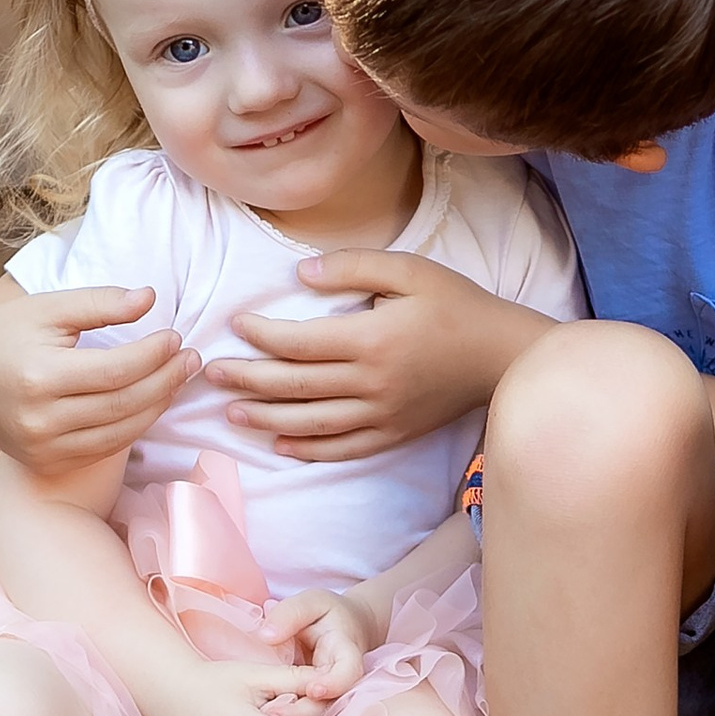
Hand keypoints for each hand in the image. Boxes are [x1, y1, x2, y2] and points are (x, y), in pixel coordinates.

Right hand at [0, 279, 198, 473]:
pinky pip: (105, 448)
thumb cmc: (11, 329)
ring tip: (180, 377)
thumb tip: (150, 298)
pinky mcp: (46, 462)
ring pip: (120, 432)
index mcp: (38, 377)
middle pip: (123, 404)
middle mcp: (39, 420)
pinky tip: (153, 401)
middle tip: (192, 358)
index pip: (116, 370)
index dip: (153, 354)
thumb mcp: (49, 306)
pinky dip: (135, 426)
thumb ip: (99, 302)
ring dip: (159, 405)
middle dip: (166, 380)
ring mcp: (42, 447)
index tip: (175, 335)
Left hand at [205, 252, 554, 461]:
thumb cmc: (456, 304)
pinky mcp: (393, 433)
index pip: (299, 342)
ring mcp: (382, 414)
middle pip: (295, 385)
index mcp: (372, 339)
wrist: (503, 355)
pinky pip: (342, 448)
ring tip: (232, 411)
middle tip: (212, 372)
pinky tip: (279, 444)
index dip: (262, 334)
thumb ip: (352, 266)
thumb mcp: (409, 269)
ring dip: (265, 418)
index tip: (237, 323)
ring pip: (310, 423)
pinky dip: (307, 449)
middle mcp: (371, 383)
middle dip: (247, 378)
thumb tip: (300, 275)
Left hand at [260, 583, 385, 712]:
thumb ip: (289, 614)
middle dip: (302, 712)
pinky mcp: (318, 706)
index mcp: (346, 652)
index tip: (313, 689)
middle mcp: (342, 681)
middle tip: (271, 714)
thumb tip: (266, 636)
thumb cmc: (327, 614)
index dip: (334, 684)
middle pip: (330, 704)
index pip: (348, 672)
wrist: (344, 629)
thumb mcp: (311, 602)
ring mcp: (331, 697)